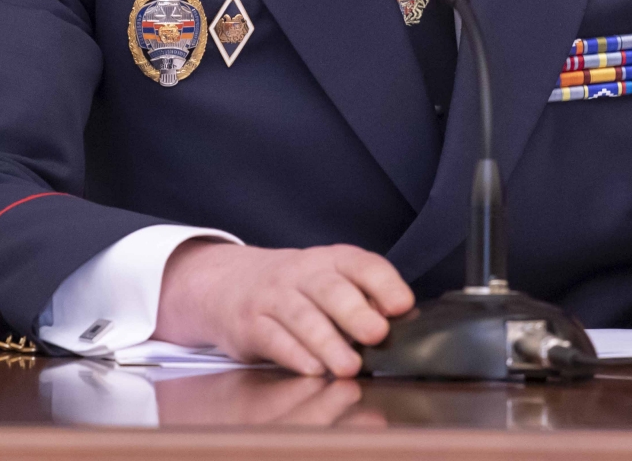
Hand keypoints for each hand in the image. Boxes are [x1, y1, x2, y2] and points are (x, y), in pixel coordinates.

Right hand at [153, 241, 413, 376]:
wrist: (227, 284)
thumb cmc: (296, 289)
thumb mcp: (329, 282)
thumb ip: (364, 299)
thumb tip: (404, 323)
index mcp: (331, 261)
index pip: (361, 264)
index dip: (384, 283)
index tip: (402, 305)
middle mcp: (301, 274)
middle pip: (330, 289)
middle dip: (354, 311)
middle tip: (376, 334)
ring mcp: (272, 297)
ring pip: (301, 317)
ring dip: (327, 343)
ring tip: (349, 367)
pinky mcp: (250, 325)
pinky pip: (273, 339)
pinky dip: (295, 356)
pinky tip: (313, 370)